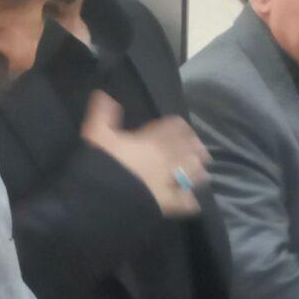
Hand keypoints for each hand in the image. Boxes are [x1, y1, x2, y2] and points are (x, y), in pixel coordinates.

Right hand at [84, 93, 208, 217]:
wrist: (106, 198)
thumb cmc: (103, 164)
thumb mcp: (97, 135)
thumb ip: (102, 115)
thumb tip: (104, 96)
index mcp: (154, 140)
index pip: (176, 127)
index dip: (180, 127)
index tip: (180, 130)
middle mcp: (168, 158)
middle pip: (191, 148)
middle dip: (195, 148)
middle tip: (198, 150)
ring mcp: (171, 181)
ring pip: (194, 172)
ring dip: (198, 170)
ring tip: (201, 172)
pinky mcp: (170, 203)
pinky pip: (186, 201)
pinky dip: (190, 200)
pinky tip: (191, 200)